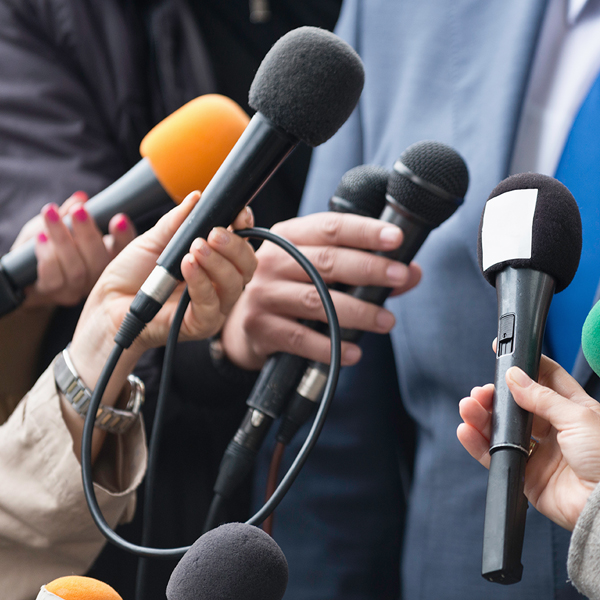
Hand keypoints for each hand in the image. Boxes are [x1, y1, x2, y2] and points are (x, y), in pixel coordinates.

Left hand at [12, 191, 135, 307]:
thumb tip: (80, 198)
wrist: (21, 276)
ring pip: (76, 269)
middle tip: (79, 210)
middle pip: (99, 260)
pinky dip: (47, 255)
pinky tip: (40, 237)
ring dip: (62, 239)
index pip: (123, 249)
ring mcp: (76, 289)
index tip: (119, 218)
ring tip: (51, 214)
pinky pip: (53, 277)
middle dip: (88, 233)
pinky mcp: (53, 293)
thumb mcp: (59, 225)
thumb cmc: (47, 246)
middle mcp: (96, 278)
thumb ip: (70, 212)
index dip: (124, 236)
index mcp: (107, 258)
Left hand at [64, 192, 255, 458]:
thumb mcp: (149, 246)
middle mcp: (213, 291)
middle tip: (218, 228)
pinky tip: (192, 262)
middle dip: (236, 244)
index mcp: (206, 269)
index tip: (239, 211)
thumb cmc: (121, 288)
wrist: (99, 324)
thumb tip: (203, 196)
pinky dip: (206, 281)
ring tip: (201, 243)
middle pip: (246, 267)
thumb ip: (178, 224)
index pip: (238, 249)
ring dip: (222, 260)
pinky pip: (213, 306)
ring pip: (236, 286)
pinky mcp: (194, 328)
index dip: (243, 229)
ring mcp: (207, 311)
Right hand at [221, 211, 421, 369]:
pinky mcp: (260, 327)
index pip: (330, 227)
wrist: (242, 323)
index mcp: (289, 236)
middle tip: (400, 276)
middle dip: (369, 268)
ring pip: (317, 301)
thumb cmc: (290, 288)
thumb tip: (412, 273)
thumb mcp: (318, 269)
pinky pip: (301, 339)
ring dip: (357, 312)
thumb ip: (364, 268)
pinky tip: (354, 353)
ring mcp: (263, 294)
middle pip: (326, 261)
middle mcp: (272, 261)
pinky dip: (331, 347)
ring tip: (387, 321)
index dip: (364, 231)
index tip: (396, 238)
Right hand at [457, 354, 599, 530]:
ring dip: (483, 415)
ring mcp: (540, 452)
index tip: (503, 354)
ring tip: (469, 407)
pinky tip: (468, 430)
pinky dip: (478, 443)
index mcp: (574, 408)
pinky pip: (496, 455)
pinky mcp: (527, 474)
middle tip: (482, 391)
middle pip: (517, 404)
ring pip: (503, 428)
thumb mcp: (578, 417)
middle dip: (496, 394)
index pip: (545, 378)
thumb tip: (514, 377)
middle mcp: (555, 429)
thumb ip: (542, 397)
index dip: (524, 365)